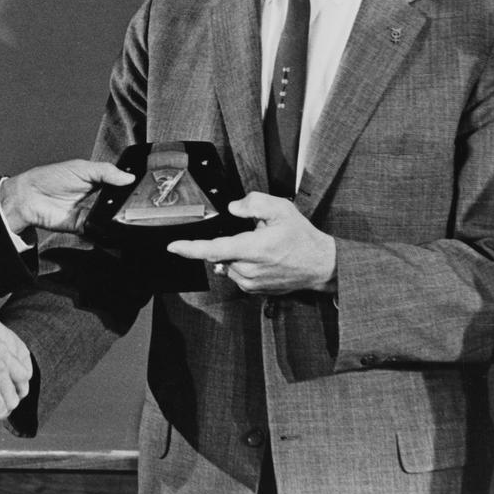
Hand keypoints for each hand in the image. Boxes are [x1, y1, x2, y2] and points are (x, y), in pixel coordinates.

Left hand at [0, 159, 132, 232]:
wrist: (30, 196)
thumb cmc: (51, 177)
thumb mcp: (81, 167)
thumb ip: (106, 171)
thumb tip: (128, 177)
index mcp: (97, 180)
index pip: (119, 184)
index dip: (129, 185)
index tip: (139, 185)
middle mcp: (96, 197)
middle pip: (118, 202)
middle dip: (125, 201)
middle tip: (130, 197)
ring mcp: (90, 212)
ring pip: (111, 216)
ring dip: (115, 213)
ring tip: (118, 206)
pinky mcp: (83, 226)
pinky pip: (98, 228)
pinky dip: (102, 225)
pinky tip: (105, 218)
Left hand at [166, 192, 336, 294]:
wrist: (321, 265)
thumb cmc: (302, 237)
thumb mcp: (281, 209)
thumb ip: (254, 203)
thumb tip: (232, 207)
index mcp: (253, 249)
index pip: (213, 250)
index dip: (190, 248)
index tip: (172, 246)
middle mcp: (249, 270)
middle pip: (219, 254)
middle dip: (227, 241)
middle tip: (252, 233)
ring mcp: (251, 283)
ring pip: (226, 264)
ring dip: (234, 253)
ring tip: (261, 246)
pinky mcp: (254, 290)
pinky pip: (235, 273)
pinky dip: (240, 263)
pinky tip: (260, 258)